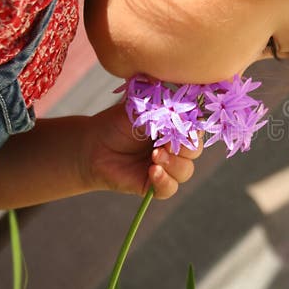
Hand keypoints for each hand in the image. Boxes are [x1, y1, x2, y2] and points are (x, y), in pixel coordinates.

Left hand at [82, 102, 202, 198]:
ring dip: (173, 164)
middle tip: (165, 142)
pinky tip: (153, 171)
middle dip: (185, 148)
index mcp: (175, 128)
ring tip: (155, 156)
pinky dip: (164, 181)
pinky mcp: (154, 185)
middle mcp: (174, 148)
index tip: (179, 125)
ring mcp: (166, 167)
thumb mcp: (139, 109)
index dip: (191, 129)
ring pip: (185, 171)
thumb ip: (159, 106)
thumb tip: (175, 100)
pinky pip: (170, 188)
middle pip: (194, 151)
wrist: (93, 146)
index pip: (195, 129)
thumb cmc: (116, 124)